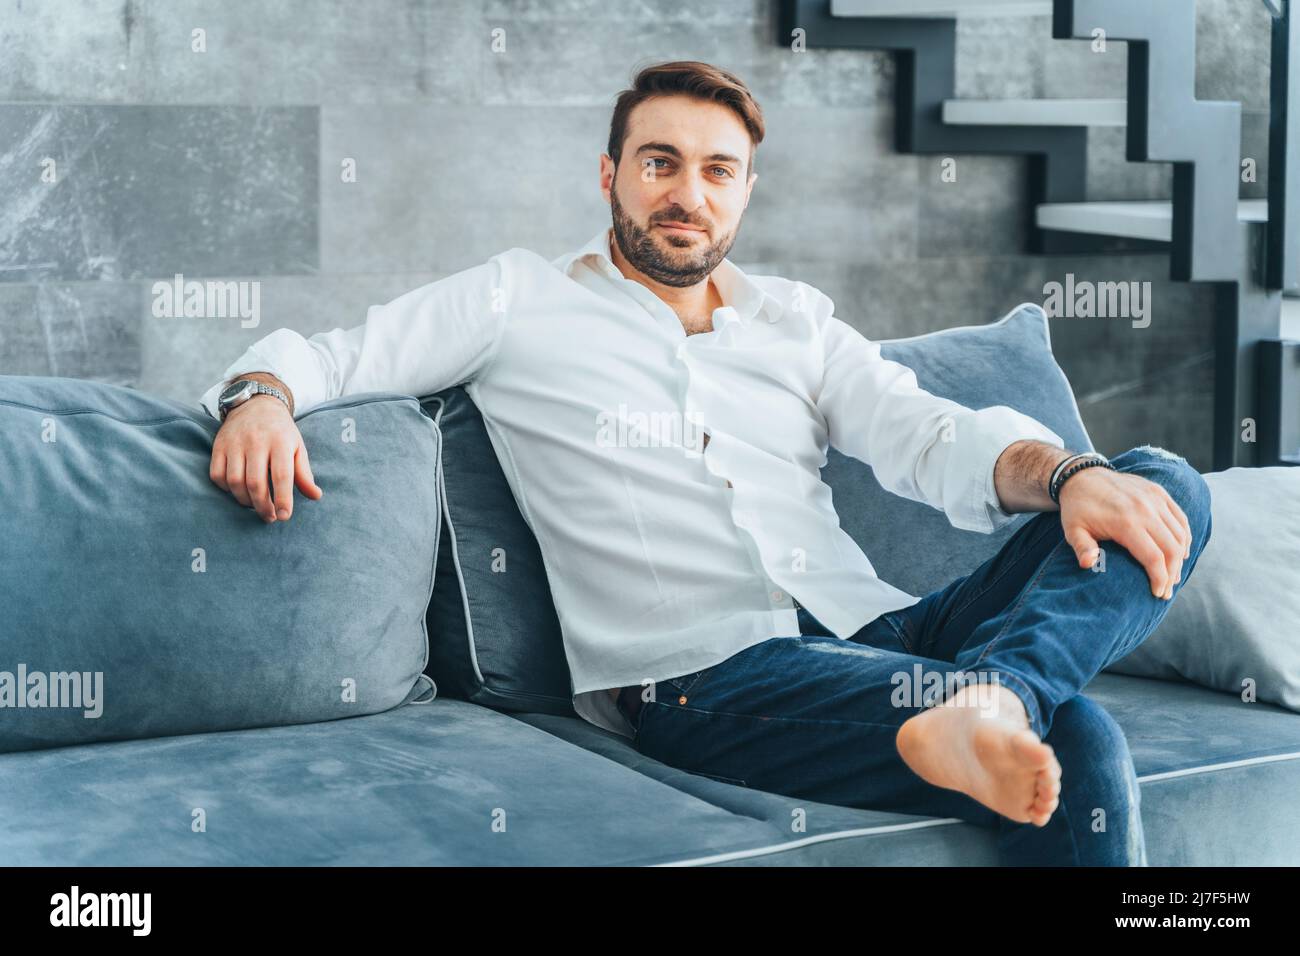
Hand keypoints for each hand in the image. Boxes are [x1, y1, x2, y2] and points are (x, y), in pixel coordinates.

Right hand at [208, 395, 322, 521]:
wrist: (256, 404)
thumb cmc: (281, 432)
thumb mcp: (297, 447)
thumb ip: (304, 473)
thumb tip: (315, 496)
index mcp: (280, 442)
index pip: (281, 475)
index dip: (283, 499)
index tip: (284, 517)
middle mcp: (256, 441)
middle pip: (255, 482)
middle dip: (263, 506)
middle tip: (270, 517)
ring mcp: (234, 443)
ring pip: (234, 481)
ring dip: (244, 500)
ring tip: (255, 505)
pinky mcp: (218, 446)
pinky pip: (217, 475)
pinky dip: (226, 489)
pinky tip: (238, 491)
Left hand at [1058, 466, 1192, 599]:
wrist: (1082, 476)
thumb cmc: (1077, 508)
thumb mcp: (1072, 529)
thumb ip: (1082, 548)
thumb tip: (1087, 564)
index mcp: (1125, 522)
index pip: (1154, 557)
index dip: (1160, 579)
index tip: (1158, 594)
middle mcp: (1145, 509)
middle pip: (1172, 548)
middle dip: (1172, 573)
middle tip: (1167, 590)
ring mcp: (1155, 499)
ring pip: (1180, 534)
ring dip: (1181, 557)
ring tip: (1173, 575)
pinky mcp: (1159, 492)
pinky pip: (1181, 518)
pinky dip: (1184, 537)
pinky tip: (1181, 552)